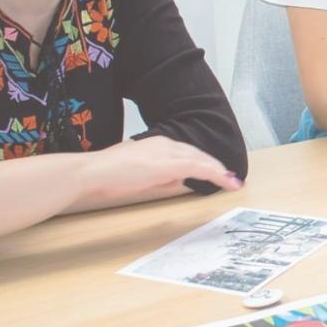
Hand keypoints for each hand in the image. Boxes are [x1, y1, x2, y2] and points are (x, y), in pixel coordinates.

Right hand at [79, 135, 242, 206]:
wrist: (94, 172)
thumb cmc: (110, 176)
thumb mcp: (142, 176)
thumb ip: (162, 176)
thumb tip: (180, 181)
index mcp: (158, 144)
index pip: (188, 152)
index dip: (205, 162)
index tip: (218, 172)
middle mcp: (165, 143)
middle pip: (198, 154)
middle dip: (216, 166)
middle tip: (231, 178)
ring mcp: (167, 152)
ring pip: (201, 160)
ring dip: (219, 172)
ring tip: (233, 183)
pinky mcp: (168, 164)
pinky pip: (199, 168)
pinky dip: (216, 174)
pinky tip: (227, 181)